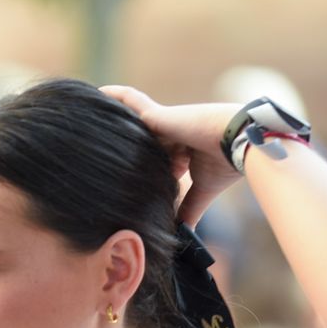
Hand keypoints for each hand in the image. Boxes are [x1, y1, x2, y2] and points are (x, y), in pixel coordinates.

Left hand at [101, 85, 242, 225]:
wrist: (240, 143)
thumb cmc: (228, 163)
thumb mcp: (203, 190)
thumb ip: (190, 207)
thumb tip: (182, 233)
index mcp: (180, 150)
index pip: (153, 155)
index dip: (139, 165)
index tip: (118, 179)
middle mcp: (169, 134)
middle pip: (139, 138)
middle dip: (121, 144)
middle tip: (93, 152)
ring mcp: (162, 122)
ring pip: (131, 118)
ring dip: (112, 117)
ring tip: (85, 120)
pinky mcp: (156, 116)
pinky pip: (129, 100)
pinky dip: (114, 95)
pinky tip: (95, 94)